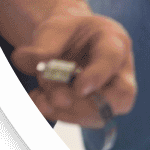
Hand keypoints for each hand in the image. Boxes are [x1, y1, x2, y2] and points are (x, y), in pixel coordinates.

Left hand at [11, 8, 136, 126]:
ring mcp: (110, 92)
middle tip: (59, 99)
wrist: (66, 43)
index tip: (79, 89)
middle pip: (122, 96)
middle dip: (88, 106)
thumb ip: (42, 45)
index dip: (98, 75)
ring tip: (41, 100)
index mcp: (112, 40)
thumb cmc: (65, 33)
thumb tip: (26, 60)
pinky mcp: (96, 108)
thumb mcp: (53, 29)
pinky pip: (84, 121)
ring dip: (67, 113)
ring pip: (102, 115)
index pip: (112, 58)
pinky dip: (58, 115)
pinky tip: (40, 101)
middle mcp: (119, 69)